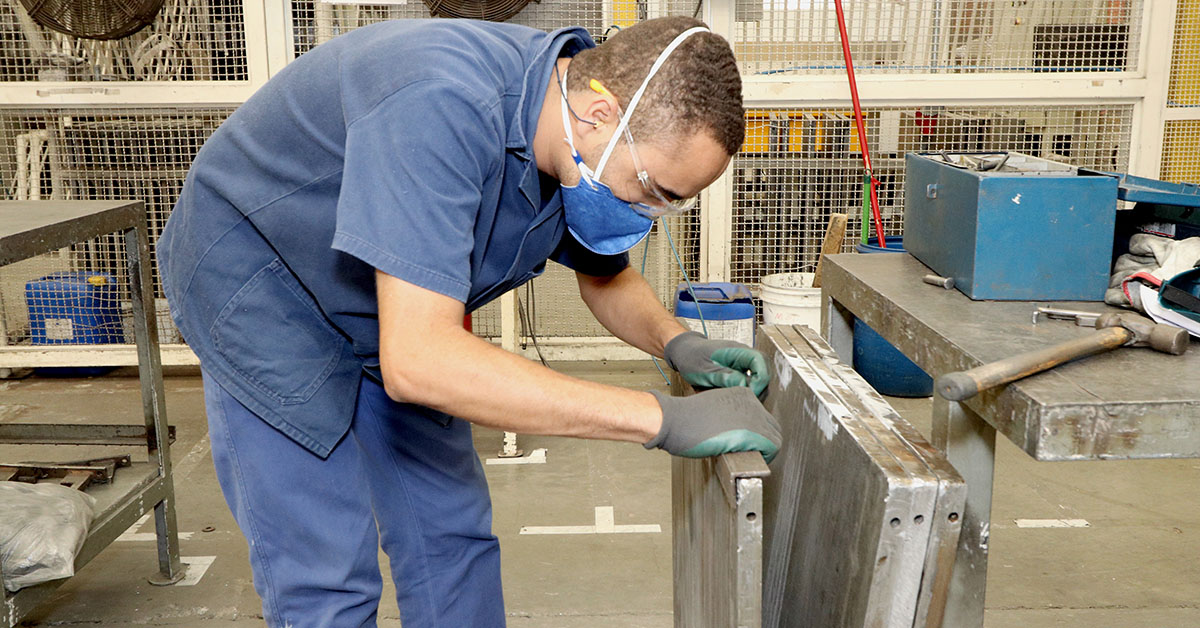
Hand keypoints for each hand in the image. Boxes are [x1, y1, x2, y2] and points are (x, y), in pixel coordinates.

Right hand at [645, 388, 781, 462]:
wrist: (675, 420)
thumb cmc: (685, 417)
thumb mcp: (713, 408)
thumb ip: (731, 416)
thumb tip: (740, 432)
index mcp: (743, 394)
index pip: (764, 416)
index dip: (759, 433)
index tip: (749, 443)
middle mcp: (752, 402)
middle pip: (773, 427)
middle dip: (766, 441)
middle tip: (753, 454)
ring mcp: (754, 417)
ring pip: (775, 437)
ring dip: (766, 450)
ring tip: (751, 458)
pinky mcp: (752, 432)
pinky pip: (771, 447)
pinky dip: (766, 456)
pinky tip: (751, 460)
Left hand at [663, 331, 769, 396]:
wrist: (683, 352)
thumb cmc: (692, 358)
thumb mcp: (705, 370)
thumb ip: (724, 377)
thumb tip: (744, 385)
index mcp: (737, 350)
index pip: (761, 362)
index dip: (760, 380)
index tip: (751, 394)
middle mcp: (744, 355)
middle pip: (763, 372)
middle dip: (759, 388)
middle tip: (745, 401)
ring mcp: (742, 363)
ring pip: (757, 378)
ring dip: (752, 390)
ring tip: (737, 400)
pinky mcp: (738, 370)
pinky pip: (748, 381)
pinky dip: (744, 390)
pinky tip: (733, 397)